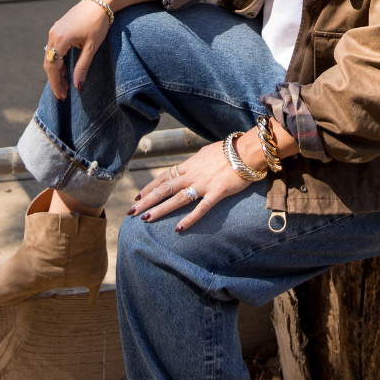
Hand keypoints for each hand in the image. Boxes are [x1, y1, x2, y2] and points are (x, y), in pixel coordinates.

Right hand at [43, 0, 109, 99]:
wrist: (100, 2)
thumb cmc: (98, 24)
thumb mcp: (91, 48)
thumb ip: (82, 67)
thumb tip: (77, 87)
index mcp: (60, 40)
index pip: (53, 68)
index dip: (56, 84)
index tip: (61, 96)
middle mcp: (53, 35)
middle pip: (49, 63)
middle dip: (55, 80)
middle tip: (62, 94)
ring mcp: (54, 30)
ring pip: (50, 56)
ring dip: (56, 70)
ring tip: (65, 84)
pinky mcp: (58, 27)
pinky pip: (53, 48)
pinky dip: (57, 60)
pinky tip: (65, 68)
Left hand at [128, 136, 264, 231]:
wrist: (247, 151)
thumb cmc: (229, 150)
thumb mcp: (206, 153)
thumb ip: (196, 162)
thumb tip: (189, 166)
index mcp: (189, 164)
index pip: (164, 176)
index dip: (150, 186)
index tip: (138, 195)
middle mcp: (192, 174)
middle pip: (165, 188)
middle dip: (147, 200)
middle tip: (132, 211)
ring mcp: (203, 184)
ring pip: (177, 199)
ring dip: (160, 209)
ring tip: (145, 219)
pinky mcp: (217, 193)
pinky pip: (201, 208)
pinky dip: (189, 219)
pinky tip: (178, 228)